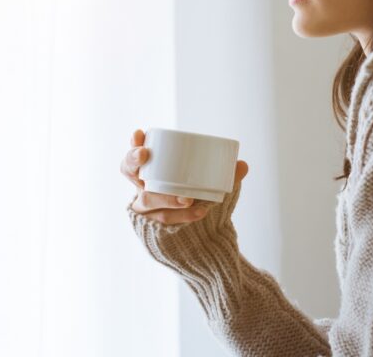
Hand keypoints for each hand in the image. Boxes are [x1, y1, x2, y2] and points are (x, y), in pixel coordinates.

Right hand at [121, 128, 248, 224]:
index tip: (139, 133)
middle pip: (130, 172)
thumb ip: (226, 176)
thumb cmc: (199, 201)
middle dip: (133, 161)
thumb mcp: (211, 186)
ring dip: (168, 197)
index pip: (134, 157)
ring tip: (188, 199)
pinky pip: (163, 220)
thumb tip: (243, 165)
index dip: (133, 144)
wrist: (200, 239)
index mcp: (153, 172)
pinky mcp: (152, 227)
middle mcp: (143, 189)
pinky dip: (182, 217)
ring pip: (148, 200)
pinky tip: (198, 212)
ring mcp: (146, 209)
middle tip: (146, 154)